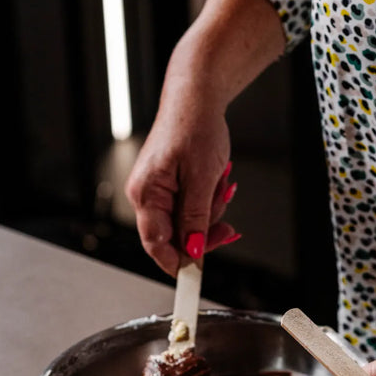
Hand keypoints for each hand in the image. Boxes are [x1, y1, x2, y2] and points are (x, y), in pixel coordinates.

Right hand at [124, 0, 285, 275]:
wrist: (197, 98)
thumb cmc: (195, 128)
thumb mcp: (201, 178)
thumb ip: (195, 218)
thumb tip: (194, 250)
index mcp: (146, 194)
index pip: (156, 244)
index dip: (178, 263)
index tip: (198, 276)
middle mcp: (147, 195)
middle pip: (175, 238)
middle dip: (205, 233)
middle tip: (229, 229)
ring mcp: (159, 192)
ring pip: (189, 225)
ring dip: (211, 213)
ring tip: (220, 187)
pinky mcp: (172, 187)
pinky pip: (193, 209)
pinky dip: (209, 203)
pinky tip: (218, 185)